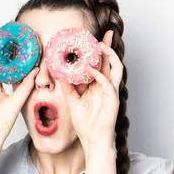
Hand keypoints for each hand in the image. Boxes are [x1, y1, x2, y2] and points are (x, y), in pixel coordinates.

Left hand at [61, 31, 122, 147]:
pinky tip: (89, 70)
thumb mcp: (72, 100)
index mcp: (99, 85)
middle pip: (111, 61)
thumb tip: (58, 72)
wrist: (92, 140)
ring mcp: (111, 92)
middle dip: (110, 46)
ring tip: (99, 46)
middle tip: (106, 33)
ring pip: (116, 68)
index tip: (91, 38)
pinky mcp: (113, 99)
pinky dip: (98, 75)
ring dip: (109, 55)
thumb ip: (67, 86)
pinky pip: (107, 83)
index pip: (100, 63)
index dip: (98, 50)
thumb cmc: (86, 124)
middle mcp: (107, 86)